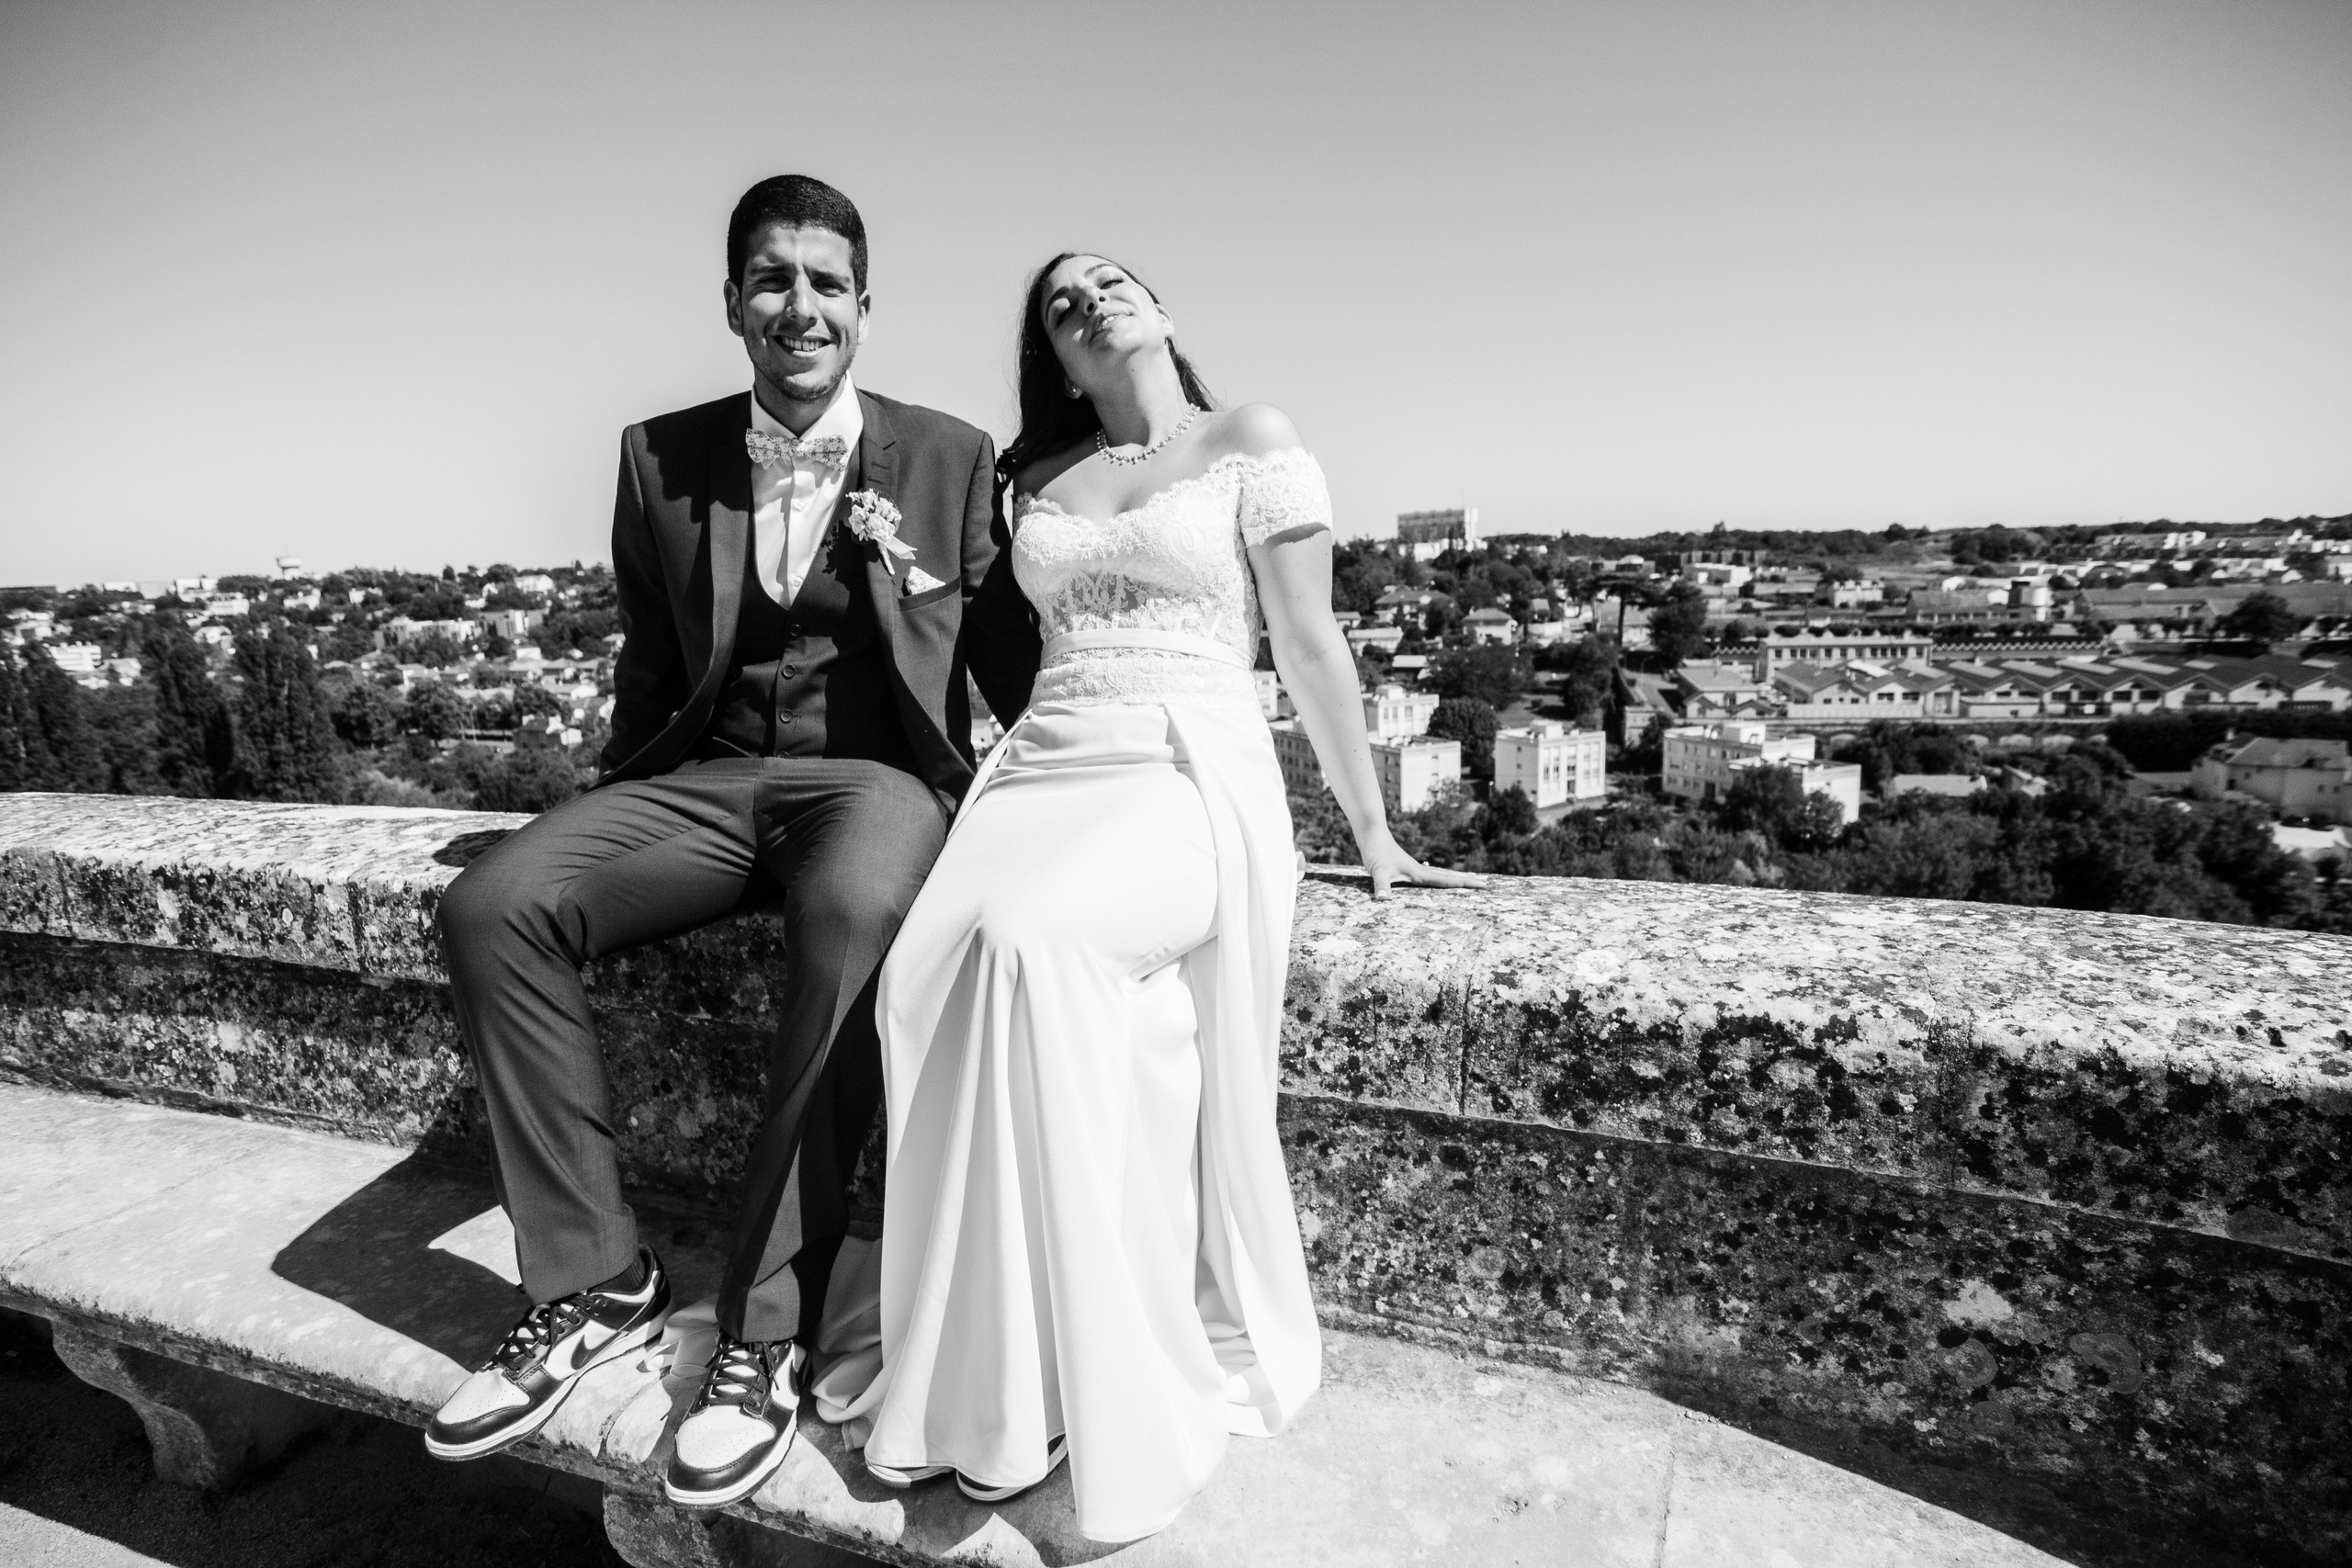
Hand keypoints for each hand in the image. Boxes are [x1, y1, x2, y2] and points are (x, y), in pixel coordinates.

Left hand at [1359, 830, 1485, 897]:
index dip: (1465, 884)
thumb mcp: (1377, 871)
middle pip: (1448, 876)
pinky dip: (1437, 877)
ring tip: (1467, 880)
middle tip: (1485, 884)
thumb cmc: (1375, 851)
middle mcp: (1419, 869)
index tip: (1484, 885)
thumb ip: (1381, 886)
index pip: (1446, 880)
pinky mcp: (1404, 865)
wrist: (1371, 831)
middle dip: (1466, 881)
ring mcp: (1412, 866)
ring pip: (1440, 874)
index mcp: (1418, 873)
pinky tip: (1434, 877)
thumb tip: (1382, 900)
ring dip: (1454, 878)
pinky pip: (1428, 874)